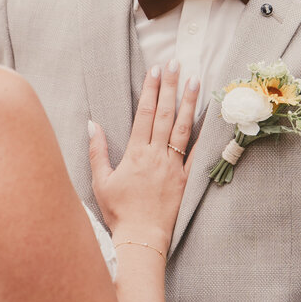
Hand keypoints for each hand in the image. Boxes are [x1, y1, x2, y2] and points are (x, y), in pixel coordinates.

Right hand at [89, 61, 198, 245]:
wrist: (142, 238)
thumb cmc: (118, 212)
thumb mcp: (100, 181)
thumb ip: (97, 151)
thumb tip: (92, 124)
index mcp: (135, 154)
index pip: (144, 114)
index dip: (150, 90)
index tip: (154, 71)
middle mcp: (157, 155)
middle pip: (164, 114)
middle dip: (169, 86)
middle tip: (174, 63)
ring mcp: (174, 166)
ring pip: (183, 128)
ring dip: (188, 102)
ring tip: (194, 80)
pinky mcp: (186, 179)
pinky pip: (196, 152)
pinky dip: (203, 133)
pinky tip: (208, 116)